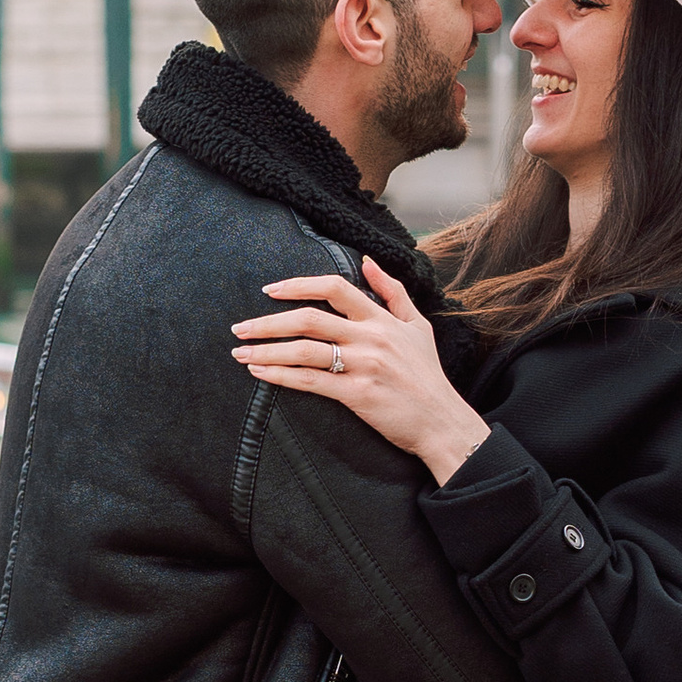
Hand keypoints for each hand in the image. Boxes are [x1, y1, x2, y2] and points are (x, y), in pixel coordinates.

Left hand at [231, 259, 490, 485]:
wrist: (442, 422)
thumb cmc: (428, 377)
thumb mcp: (418, 326)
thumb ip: (393, 292)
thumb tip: (367, 260)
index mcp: (381, 319)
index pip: (335, 287)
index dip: (298, 285)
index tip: (269, 290)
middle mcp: (370, 338)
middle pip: (309, 319)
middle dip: (268, 322)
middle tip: (239, 327)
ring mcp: (364, 366)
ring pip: (304, 350)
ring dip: (266, 349)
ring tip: (240, 352)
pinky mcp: (358, 395)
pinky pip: (311, 381)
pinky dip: (281, 376)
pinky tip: (260, 372)